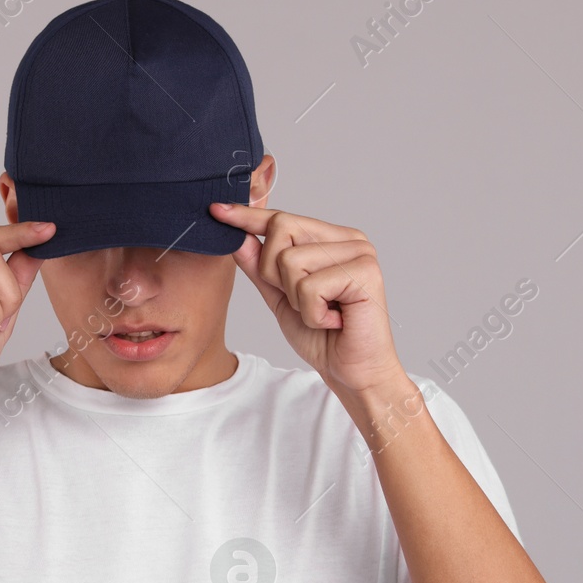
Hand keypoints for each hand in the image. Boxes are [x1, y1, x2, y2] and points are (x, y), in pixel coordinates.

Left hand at [210, 202, 406, 396]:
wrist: (351, 372)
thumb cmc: (322, 336)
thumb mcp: (280, 297)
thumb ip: (260, 268)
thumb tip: (237, 237)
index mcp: (331, 239)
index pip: (282, 218)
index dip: (248, 215)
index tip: (217, 210)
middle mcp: (348, 239)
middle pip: (280, 228)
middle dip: (274, 272)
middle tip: (303, 302)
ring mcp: (360, 253)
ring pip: (290, 260)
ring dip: (296, 299)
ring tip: (321, 314)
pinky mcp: (365, 272)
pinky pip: (309, 286)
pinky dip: (312, 313)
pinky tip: (333, 321)